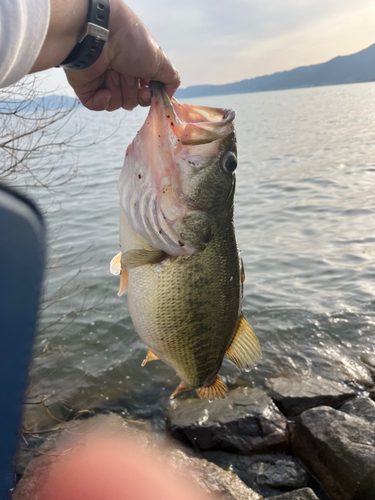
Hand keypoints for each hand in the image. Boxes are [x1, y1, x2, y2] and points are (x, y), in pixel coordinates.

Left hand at [64, 0, 179, 110]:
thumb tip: (168, 96)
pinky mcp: (87, 87)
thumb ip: (171, 80)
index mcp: (137, 68)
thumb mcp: (160, 61)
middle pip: (131, 101)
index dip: (147, 97)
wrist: (100, 34)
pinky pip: (97, 106)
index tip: (147, 91)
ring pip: (116, 104)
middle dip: (131, 92)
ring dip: (118, 92)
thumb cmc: (131, 42)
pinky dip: (103, 101)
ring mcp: (103, 80)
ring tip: (113, 73)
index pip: (145, 94)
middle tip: (127, 75)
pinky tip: (104, 89)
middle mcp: (121, 74)